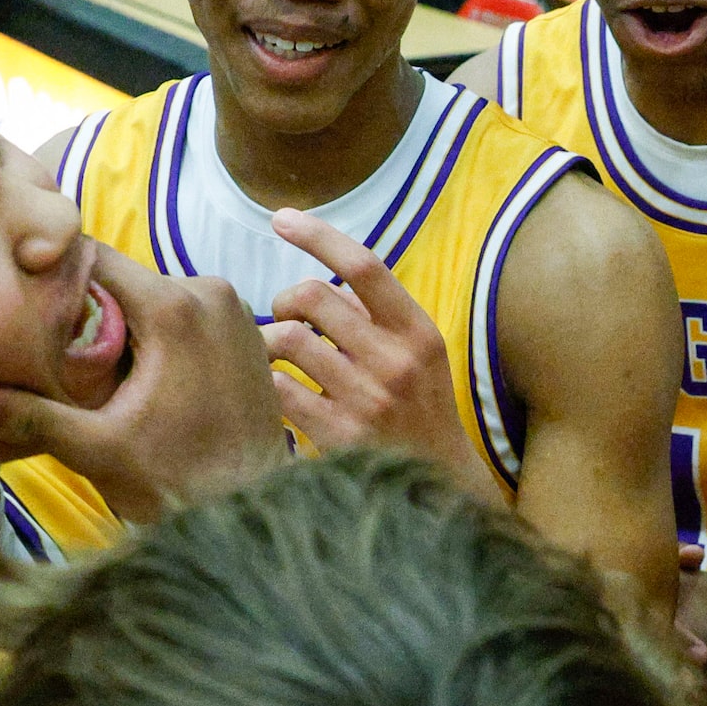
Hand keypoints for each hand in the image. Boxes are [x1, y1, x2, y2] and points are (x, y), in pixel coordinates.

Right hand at [0, 245, 286, 522]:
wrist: (254, 511)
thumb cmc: (179, 483)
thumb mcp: (97, 449)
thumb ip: (30, 418)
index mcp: (174, 306)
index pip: (95, 255)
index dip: (55, 273)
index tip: (24, 298)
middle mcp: (211, 292)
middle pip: (126, 280)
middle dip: (91, 311)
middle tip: (59, 355)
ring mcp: (235, 311)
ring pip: (155, 299)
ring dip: (127, 329)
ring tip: (101, 377)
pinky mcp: (247, 333)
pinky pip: (188, 317)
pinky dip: (162, 339)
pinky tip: (144, 383)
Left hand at [259, 208, 503, 502]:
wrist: (439, 487)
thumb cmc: (419, 411)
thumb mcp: (420, 356)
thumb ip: (378, 318)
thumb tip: (314, 283)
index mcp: (419, 332)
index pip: (364, 265)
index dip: (318, 234)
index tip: (282, 218)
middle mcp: (397, 361)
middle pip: (312, 297)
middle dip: (286, 302)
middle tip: (286, 319)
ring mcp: (367, 400)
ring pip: (286, 340)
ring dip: (268, 343)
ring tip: (275, 357)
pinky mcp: (337, 436)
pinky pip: (277, 389)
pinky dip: (267, 385)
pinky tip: (275, 394)